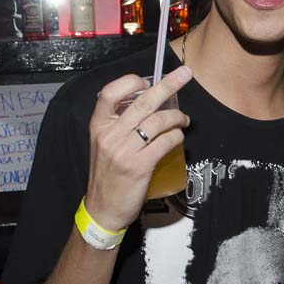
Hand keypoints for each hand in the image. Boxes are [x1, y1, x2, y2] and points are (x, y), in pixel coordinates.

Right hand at [84, 66, 191, 231]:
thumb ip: (118, 124)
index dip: (131, 82)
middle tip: (185, 74)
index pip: (110, 92)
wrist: (103, 209)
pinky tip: (178, 137)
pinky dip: (177, 136)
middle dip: (168, 85)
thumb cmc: (107, 175)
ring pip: (158, 121)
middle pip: (143, 102)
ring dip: (177, 116)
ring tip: (184, 119)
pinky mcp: (139, 166)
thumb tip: (147, 102)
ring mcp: (124, 151)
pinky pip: (165, 142)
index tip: (148, 82)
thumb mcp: (102, 144)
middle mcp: (109, 135)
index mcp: (98, 126)